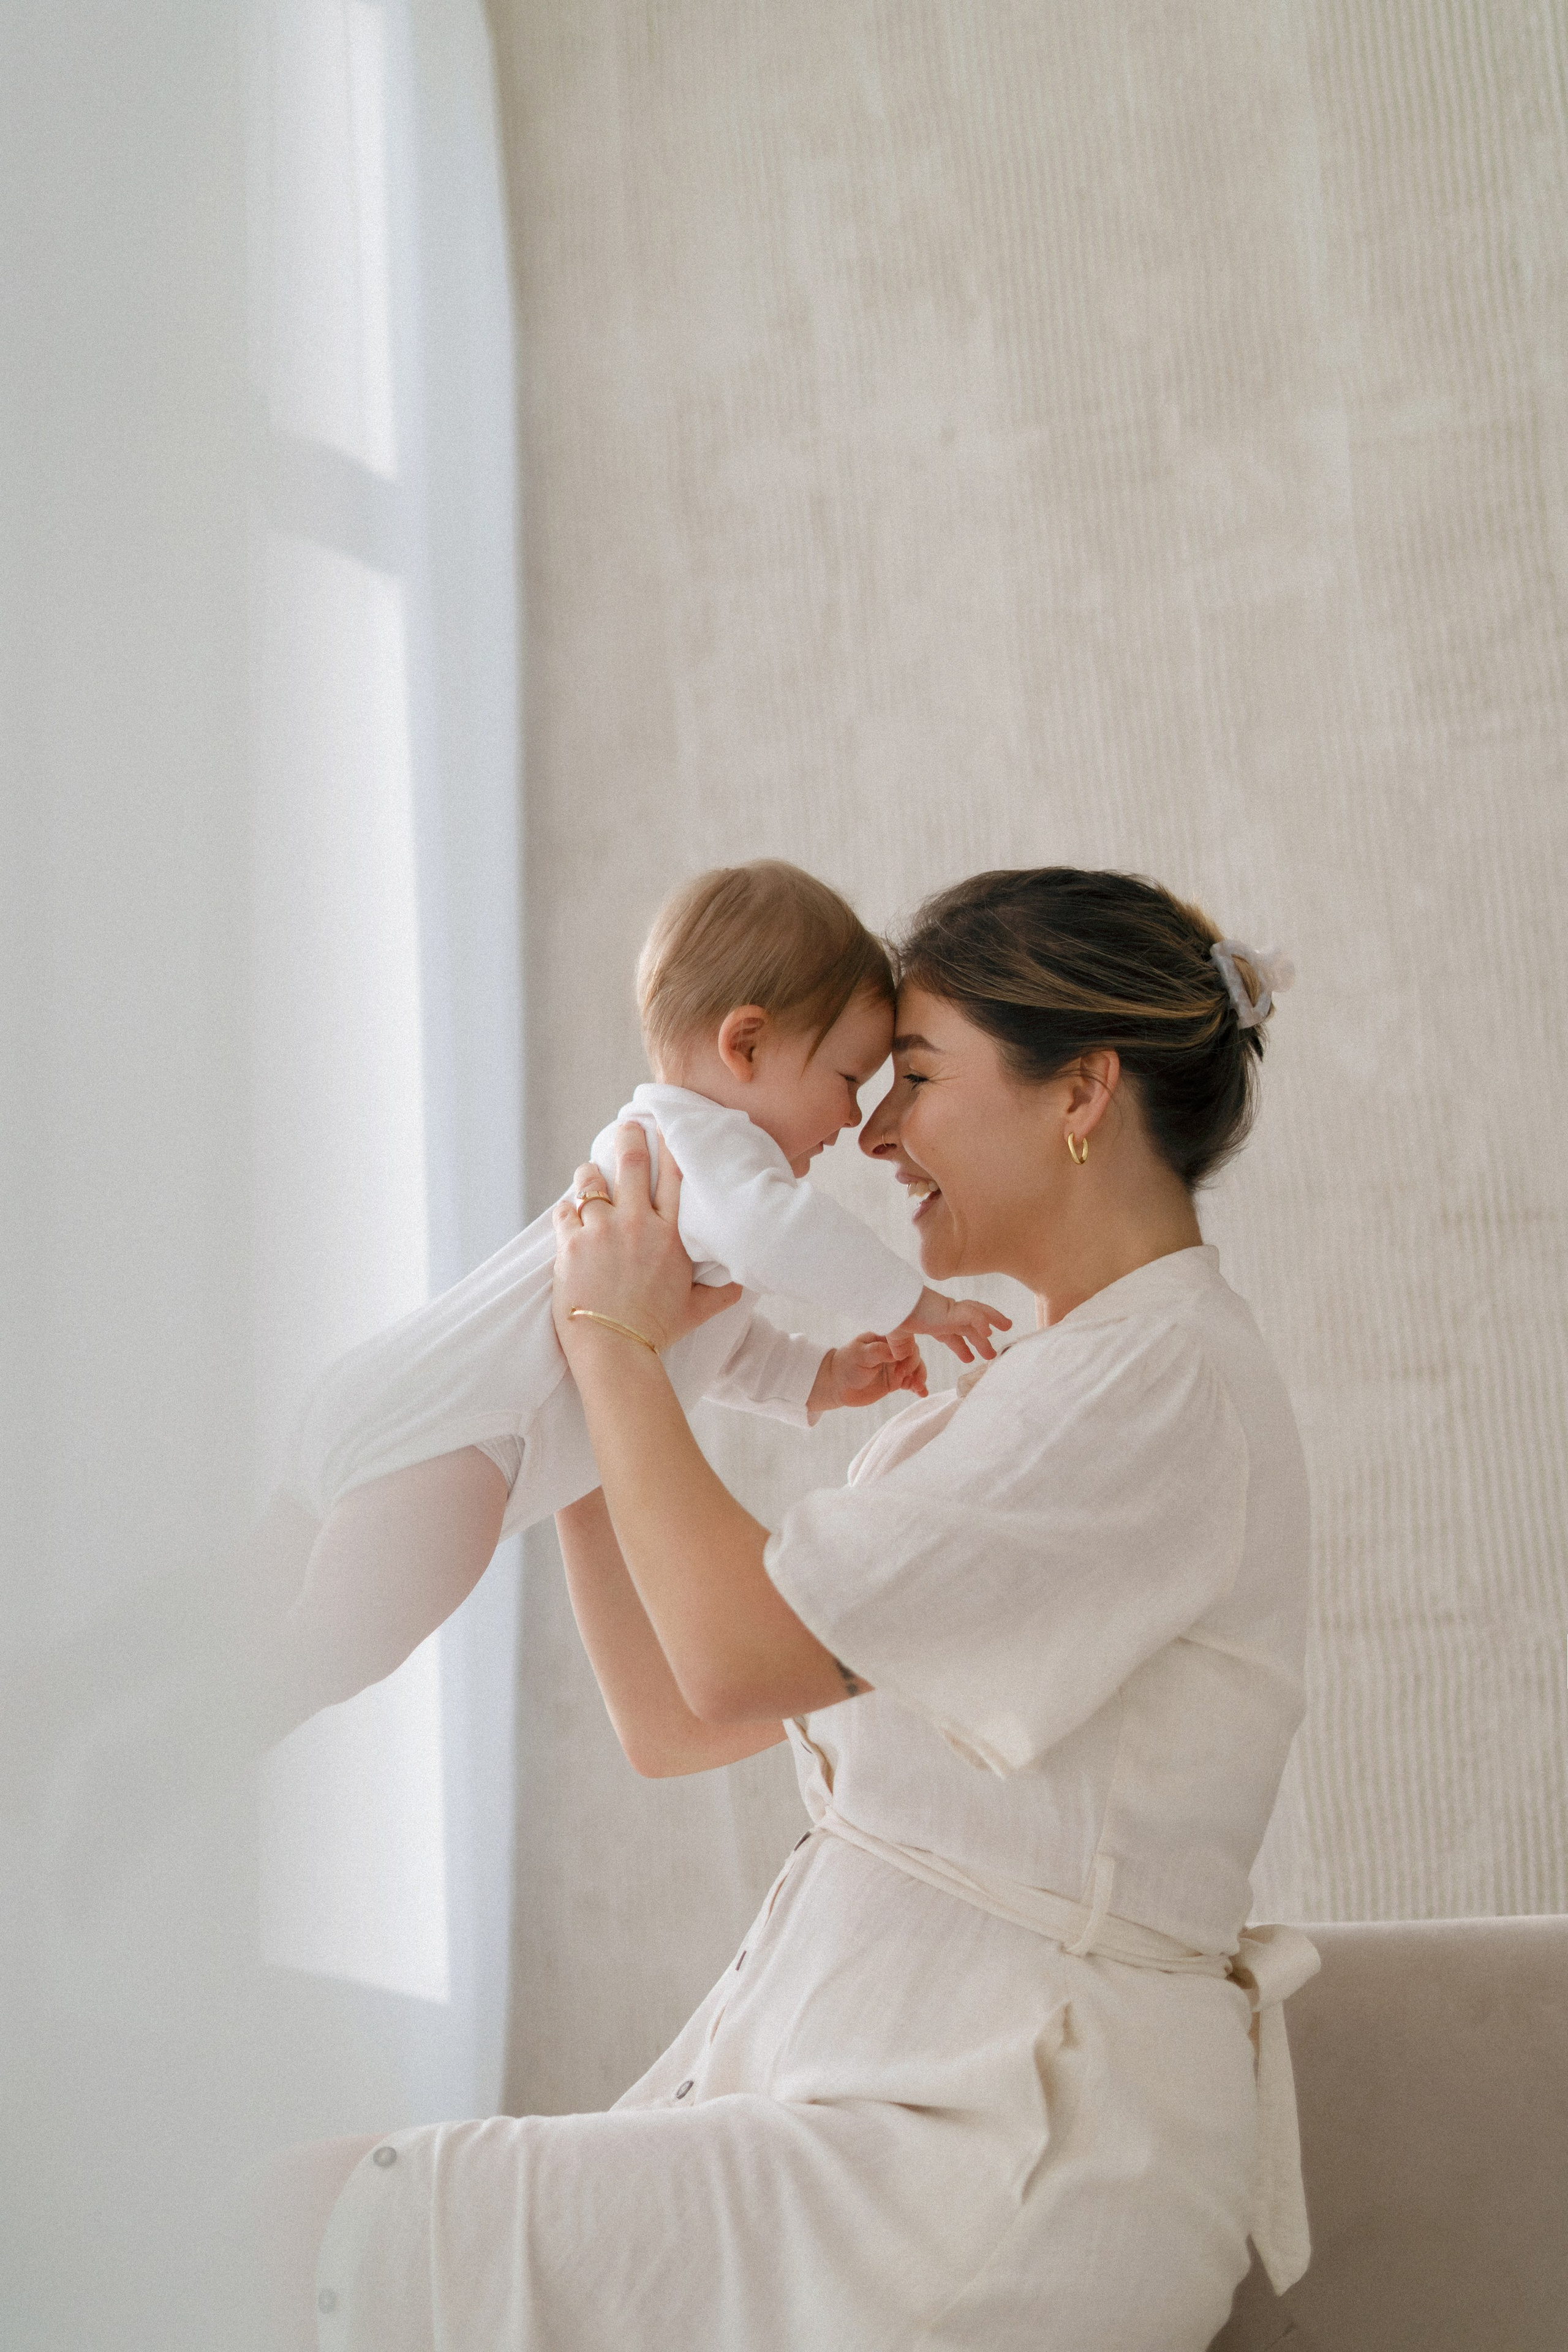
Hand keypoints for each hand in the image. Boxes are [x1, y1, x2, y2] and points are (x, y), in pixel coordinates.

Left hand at [552, 1124, 741, 1357]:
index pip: (674, 1176)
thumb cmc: (656, 1331)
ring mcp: (602, 1231)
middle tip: (626, 1126)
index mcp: (671, 1236)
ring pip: (591, 1181)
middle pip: (631, 1163)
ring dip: (589, 1173)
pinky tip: (569, 1213)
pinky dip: (567, 1209)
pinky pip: (565, 1211)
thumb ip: (721, 1293)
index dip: (669, 1146)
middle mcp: (638, 1225)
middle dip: (628, 1138)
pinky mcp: (571, 1244)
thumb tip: (743, 1286)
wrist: (616, 1351)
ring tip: (589, 1173)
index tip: (665, 1129)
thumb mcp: (696, 1310)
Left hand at [807, 1329, 928, 1415]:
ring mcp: (895, 1366)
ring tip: (918, 1387)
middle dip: (914, 1366)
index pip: (903, 1340)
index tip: (900, 1364)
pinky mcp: (896, 1380)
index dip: (907, 1351)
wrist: (838, 1386)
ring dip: (919, 1377)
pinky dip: (918, 1387)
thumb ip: (878, 1351)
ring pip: (915, 1368)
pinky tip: (922, 1393)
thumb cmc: (846, 1365)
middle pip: (913, 1354)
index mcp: (884, 1339)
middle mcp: (892, 1350)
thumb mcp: (860, 1355)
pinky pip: (911, 1382)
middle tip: (904, 1378)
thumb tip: (899, 1353)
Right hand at [898, 1285, 1012, 1364]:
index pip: (952, 1335)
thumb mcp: (898, 1338)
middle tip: (991, 1353)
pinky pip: (972, 1314)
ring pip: (977, 1313)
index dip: (962, 1347)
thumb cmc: (893, 1316)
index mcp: (934, 1323)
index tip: (969, 1358)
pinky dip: (982, 1321)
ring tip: (1007, 1326)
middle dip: (981, 1339)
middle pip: (969, 1327)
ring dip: (993, 1319)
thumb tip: (899, 1359)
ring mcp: (949, 1311)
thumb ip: (902, 1348)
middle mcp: (944, 1316)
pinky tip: (989, 1332)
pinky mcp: (950, 1309)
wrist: (890, 1305)